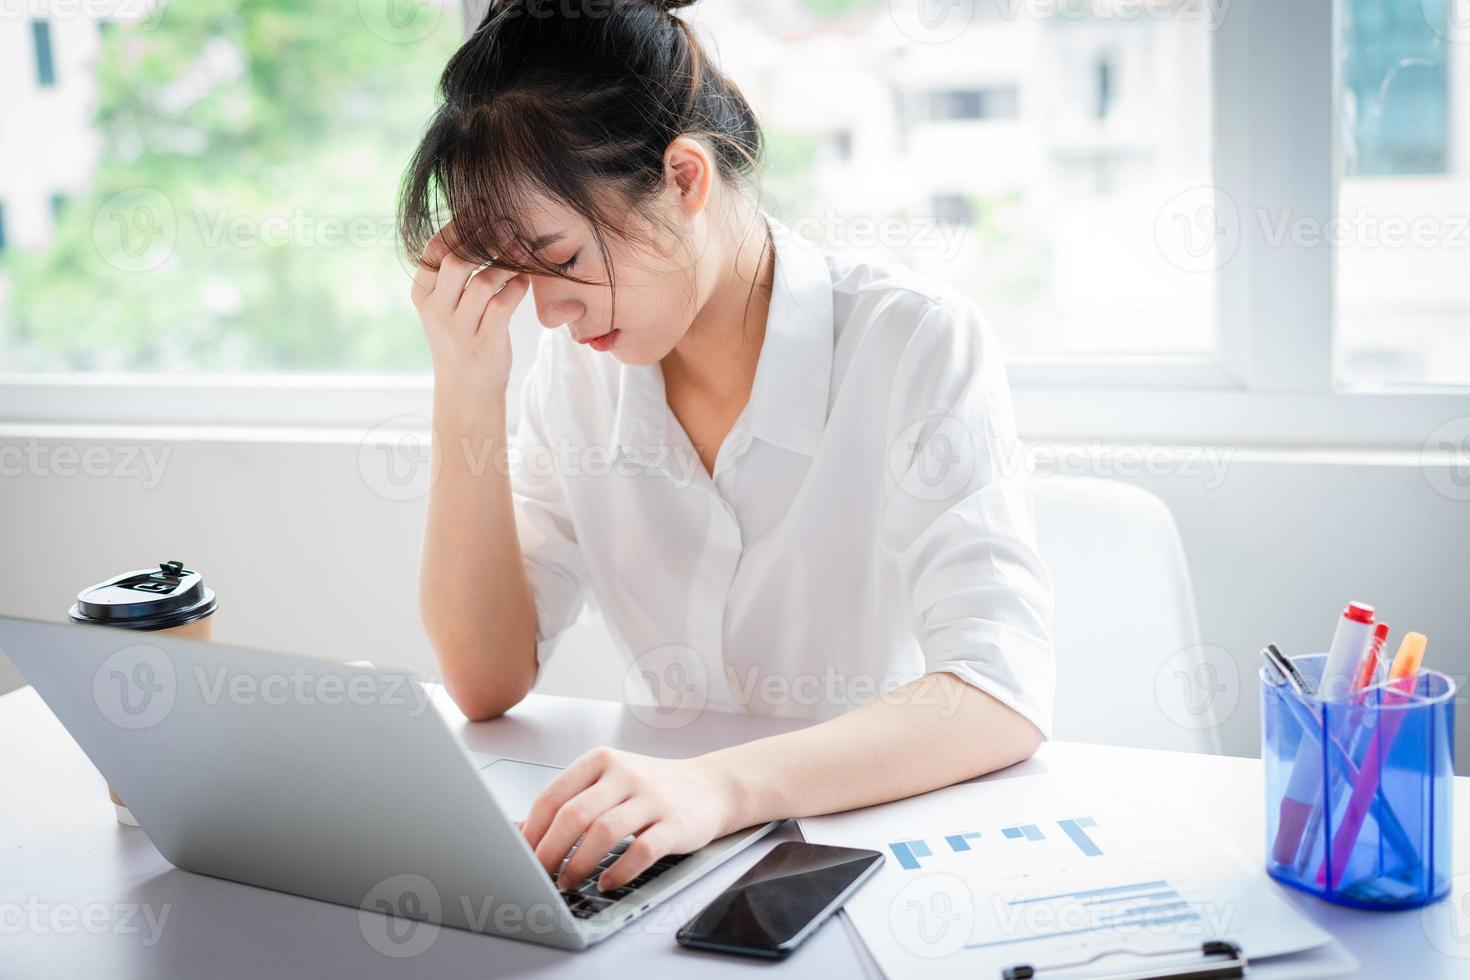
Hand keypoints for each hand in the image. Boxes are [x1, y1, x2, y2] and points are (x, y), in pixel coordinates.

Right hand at [411, 221, 529, 403]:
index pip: (434, 250)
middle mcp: (436, 311)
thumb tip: (481, 223)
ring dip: (507, 265)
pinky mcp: (484, 344)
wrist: (467, 388)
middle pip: (456, 262)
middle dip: (485, 239)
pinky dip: (517, 288)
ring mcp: (459, 330)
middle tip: (508, 226)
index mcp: (422, 295)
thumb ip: (453, 272)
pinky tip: (523, 282)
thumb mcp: (445, 305)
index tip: (482, 208)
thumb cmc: (462, 336)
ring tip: (520, 256)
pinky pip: (503, 305)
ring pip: (483, 283)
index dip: (459, 225)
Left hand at [520, 747, 738, 892]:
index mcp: (601, 761)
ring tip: (568, 881)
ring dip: (579, 864)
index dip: (532, 831)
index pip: (553, 796)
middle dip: (550, 851)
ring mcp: (652, 798)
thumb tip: (524, 833)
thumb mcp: (609, 782)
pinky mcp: (675, 824)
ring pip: (604, 832)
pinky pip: (642, 851)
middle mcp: (625, 774)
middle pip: (574, 815)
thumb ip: (572, 800)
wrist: (710, 787)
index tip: (521, 855)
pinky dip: (619, 871)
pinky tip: (607, 882)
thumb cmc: (650, 789)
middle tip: (540, 874)